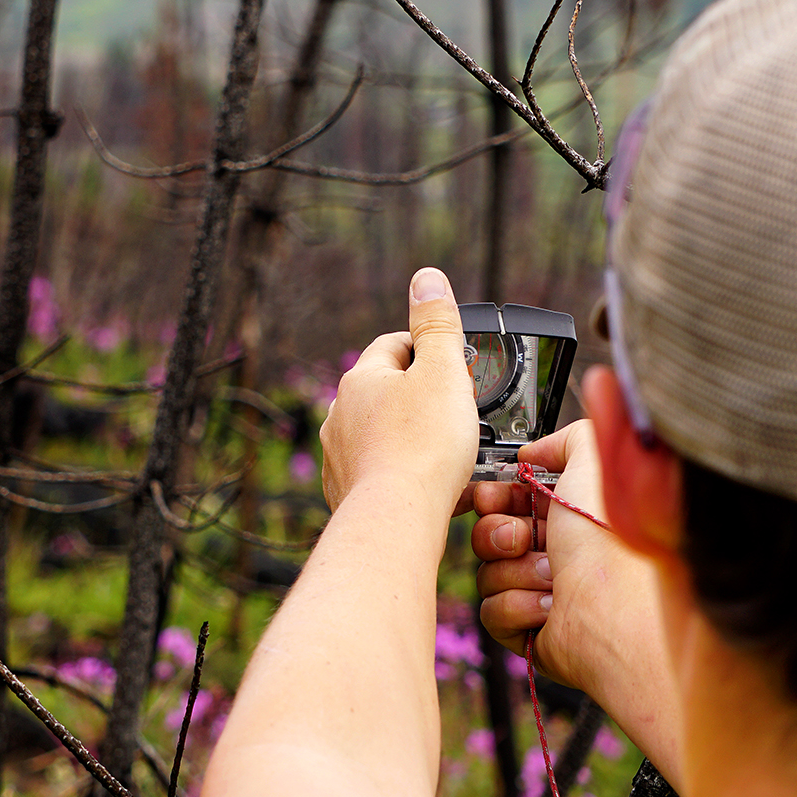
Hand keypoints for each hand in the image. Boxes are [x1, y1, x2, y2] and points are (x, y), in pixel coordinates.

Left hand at [319, 267, 476, 512]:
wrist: (396, 518)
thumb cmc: (423, 447)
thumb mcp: (442, 372)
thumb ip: (437, 324)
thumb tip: (426, 279)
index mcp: (361, 379)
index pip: (395, 345)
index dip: (429, 349)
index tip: (455, 364)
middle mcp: (340, 413)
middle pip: (387, 390)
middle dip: (421, 395)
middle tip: (458, 410)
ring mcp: (339, 453)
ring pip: (381, 432)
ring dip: (411, 436)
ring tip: (448, 451)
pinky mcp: (345, 490)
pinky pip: (379, 471)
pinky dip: (402, 472)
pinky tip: (429, 485)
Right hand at [470, 420, 612, 688]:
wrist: (617, 612)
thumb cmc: (611, 542)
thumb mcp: (595, 461)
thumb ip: (565, 438)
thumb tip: (532, 454)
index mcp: (567, 518)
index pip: (508, 501)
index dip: (493, 497)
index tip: (492, 497)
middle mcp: (556, 554)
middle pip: (489, 535)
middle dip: (497, 533)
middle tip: (521, 538)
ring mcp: (542, 592)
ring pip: (487, 573)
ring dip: (515, 572)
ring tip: (551, 577)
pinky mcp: (530, 629)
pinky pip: (492, 611)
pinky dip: (517, 606)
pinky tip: (550, 606)